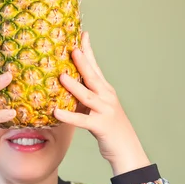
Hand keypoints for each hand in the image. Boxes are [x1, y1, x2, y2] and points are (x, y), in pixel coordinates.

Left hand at [54, 31, 150, 171]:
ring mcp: (105, 111)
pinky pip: (82, 120)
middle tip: (72, 48)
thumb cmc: (110, 128)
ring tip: (61, 76)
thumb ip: (86, 95)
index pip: (96, 67)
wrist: (127, 149)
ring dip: (74, 86)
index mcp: (105, 90)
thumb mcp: (98, 107)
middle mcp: (107, 97)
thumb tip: (67, 84)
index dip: (89, 51)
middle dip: (83, 62)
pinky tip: (57, 112)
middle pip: (93, 76)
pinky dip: (69, 116)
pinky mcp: (101, 126)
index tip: (83, 34)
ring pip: (87, 96)